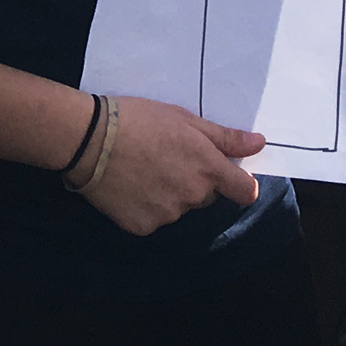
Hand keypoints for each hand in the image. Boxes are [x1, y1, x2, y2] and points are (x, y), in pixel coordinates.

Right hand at [78, 97, 265, 234]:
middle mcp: (193, 196)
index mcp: (208, 169)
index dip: (237, 183)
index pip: (245, 191)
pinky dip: (142, 207)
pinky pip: (151, 219)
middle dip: (192, 182)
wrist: (87, 138)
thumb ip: (224, 137)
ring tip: (139, 171)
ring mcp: (167, 214)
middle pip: (205, 196)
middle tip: (163, 159)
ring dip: (166, 194)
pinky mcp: (142, 226)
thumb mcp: (183, 118)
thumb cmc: (137, 120)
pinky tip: (126, 187)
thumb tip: (259, 144)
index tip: (223, 174)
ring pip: (176, 208)